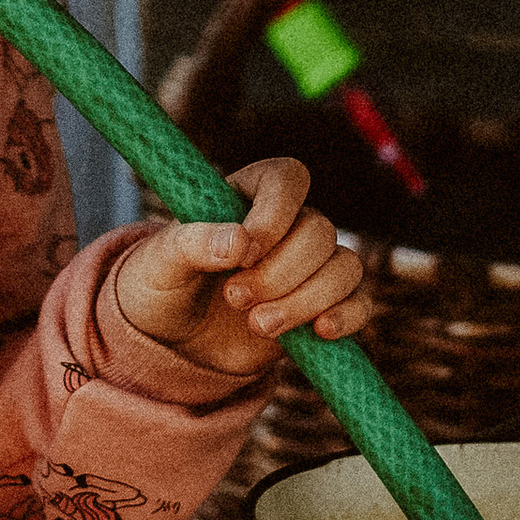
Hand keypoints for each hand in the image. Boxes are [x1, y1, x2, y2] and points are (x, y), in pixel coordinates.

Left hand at [110, 157, 366, 377]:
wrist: (169, 340)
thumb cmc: (160, 285)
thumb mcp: (160, 261)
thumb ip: (193, 243)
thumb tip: (239, 243)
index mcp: (247, 195)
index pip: (288, 179)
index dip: (275, 213)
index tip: (245, 252)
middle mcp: (287, 225)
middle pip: (319, 230)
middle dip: (280, 272)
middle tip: (234, 298)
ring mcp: (308, 266)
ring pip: (344, 266)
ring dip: (306, 300)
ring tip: (258, 326)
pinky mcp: (321, 306)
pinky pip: (359, 302)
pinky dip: (348, 316)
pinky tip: (319, 333)